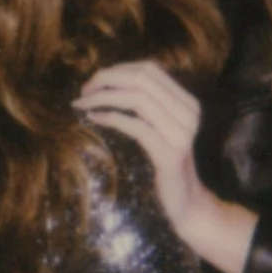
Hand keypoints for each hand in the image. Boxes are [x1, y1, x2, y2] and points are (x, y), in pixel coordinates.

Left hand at [78, 60, 256, 272]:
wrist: (187, 203)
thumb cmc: (167, 164)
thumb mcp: (160, 129)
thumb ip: (147, 106)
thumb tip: (110, 83)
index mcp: (187, 102)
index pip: (150, 69)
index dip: (118, 69)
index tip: (95, 81)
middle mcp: (188, 112)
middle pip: (142, 79)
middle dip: (107, 79)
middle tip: (84, 90)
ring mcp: (181, 132)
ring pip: (137, 98)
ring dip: (104, 97)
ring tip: (83, 103)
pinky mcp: (169, 153)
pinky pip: (135, 126)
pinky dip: (111, 117)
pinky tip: (93, 119)